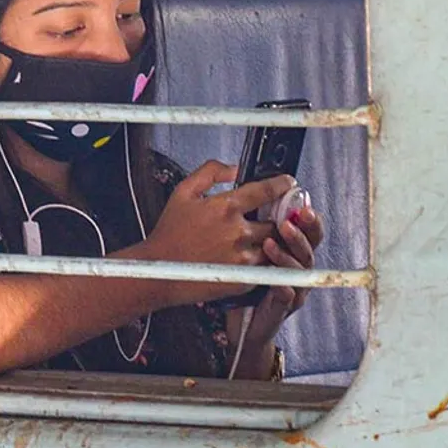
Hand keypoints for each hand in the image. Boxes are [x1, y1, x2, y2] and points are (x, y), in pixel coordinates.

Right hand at [130, 161, 293, 305]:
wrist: (159, 271)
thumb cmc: (169, 232)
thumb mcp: (183, 192)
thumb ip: (210, 172)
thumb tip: (235, 168)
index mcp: (225, 207)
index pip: (265, 191)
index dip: (282, 184)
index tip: (289, 182)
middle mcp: (237, 232)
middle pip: (276, 221)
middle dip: (279, 217)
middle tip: (278, 215)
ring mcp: (242, 258)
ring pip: (274, 245)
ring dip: (273, 240)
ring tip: (265, 237)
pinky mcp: (242, 279)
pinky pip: (266, 267)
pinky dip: (264, 260)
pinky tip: (253, 255)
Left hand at [230, 206, 324, 378]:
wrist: (243, 324)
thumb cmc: (247, 280)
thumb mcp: (250, 248)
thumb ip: (256, 224)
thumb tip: (251, 193)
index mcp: (292, 250)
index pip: (308, 229)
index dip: (308, 217)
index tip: (301, 203)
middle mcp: (298, 268)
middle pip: (309, 247)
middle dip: (300, 233)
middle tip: (286, 222)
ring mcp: (294, 289)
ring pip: (299, 270)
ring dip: (287, 256)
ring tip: (270, 245)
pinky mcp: (282, 309)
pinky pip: (288, 297)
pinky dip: (284, 289)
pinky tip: (278, 283)